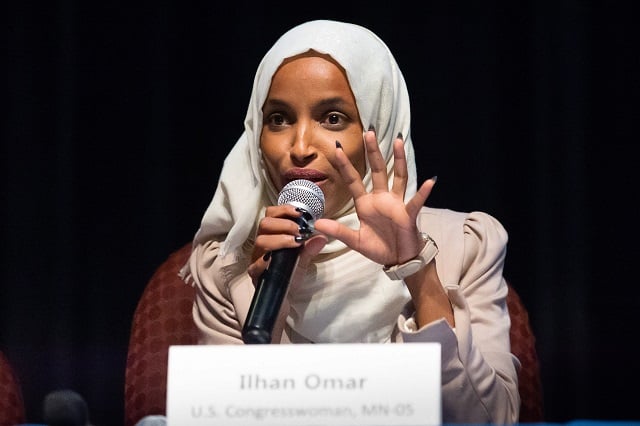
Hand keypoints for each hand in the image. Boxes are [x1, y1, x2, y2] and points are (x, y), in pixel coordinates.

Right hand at [248, 204, 326, 285]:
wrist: (284, 299)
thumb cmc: (290, 276)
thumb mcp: (303, 260)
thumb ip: (310, 248)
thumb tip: (321, 236)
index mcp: (272, 236)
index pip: (271, 215)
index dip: (284, 210)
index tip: (300, 213)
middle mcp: (262, 244)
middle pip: (264, 224)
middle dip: (283, 224)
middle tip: (299, 230)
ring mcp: (256, 259)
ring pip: (261, 241)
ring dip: (279, 239)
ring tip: (295, 242)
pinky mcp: (254, 274)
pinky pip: (256, 264)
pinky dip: (266, 260)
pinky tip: (277, 260)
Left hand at [314, 129, 435, 266]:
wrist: (398, 260)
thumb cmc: (379, 247)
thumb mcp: (355, 241)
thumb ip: (338, 231)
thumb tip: (317, 223)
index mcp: (366, 204)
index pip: (353, 180)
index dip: (344, 165)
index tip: (336, 148)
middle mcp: (381, 199)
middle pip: (377, 171)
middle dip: (373, 152)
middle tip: (369, 132)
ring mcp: (396, 204)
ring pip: (398, 177)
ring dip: (399, 160)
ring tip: (398, 141)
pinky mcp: (408, 215)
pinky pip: (415, 201)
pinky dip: (423, 192)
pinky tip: (430, 181)